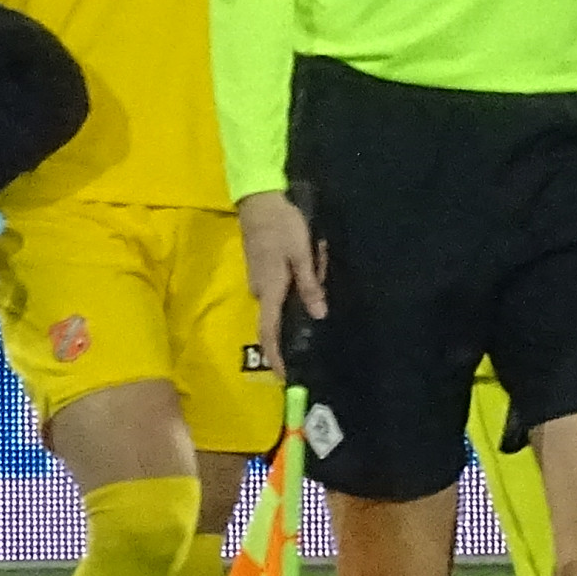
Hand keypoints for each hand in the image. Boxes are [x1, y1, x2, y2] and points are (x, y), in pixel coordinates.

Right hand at [239, 189, 320, 371]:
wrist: (258, 200)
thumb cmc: (282, 226)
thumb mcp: (302, 254)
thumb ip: (310, 286)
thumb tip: (319, 314)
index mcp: (270, 290)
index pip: (269, 332)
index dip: (276, 355)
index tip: (283, 375)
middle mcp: (259, 291)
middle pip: (279, 316)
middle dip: (302, 310)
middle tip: (319, 270)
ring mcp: (257, 281)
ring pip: (281, 300)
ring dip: (301, 290)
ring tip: (316, 257)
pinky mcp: (260, 271)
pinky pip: (279, 289)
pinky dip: (294, 283)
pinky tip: (308, 261)